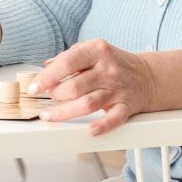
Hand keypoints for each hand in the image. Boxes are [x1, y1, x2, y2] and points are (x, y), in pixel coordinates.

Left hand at [32, 39, 158, 135]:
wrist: (148, 76)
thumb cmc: (112, 62)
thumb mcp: (91, 50)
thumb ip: (68, 56)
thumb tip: (46, 66)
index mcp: (97, 51)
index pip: (67, 63)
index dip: (47, 77)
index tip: (33, 87)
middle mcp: (108, 70)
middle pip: (75, 86)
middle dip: (55, 95)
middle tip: (46, 99)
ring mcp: (118, 89)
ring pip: (88, 104)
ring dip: (66, 112)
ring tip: (50, 115)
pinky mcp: (127, 107)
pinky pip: (114, 119)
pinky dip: (102, 126)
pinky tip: (89, 130)